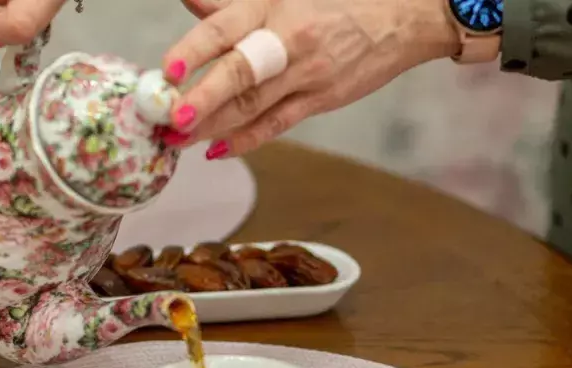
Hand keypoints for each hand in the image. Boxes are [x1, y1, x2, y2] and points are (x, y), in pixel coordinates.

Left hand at [162, 0, 460, 157]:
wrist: (402, 18)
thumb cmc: (333, 4)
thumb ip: (230, 3)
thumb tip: (190, 1)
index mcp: (271, 5)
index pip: (226, 27)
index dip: (196, 47)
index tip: (169, 68)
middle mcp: (288, 38)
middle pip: (239, 71)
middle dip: (202, 98)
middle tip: (171, 117)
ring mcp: (305, 72)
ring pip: (252, 104)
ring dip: (212, 125)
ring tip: (178, 139)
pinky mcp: (319, 99)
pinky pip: (277, 124)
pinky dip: (246, 140)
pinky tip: (217, 150)